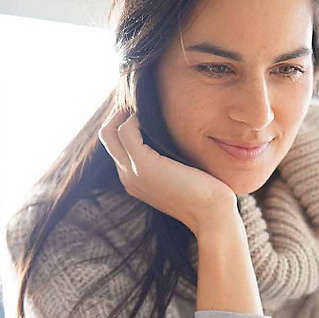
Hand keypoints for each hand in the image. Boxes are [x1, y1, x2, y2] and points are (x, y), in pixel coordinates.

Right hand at [98, 107, 238, 235]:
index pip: (117, 146)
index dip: (126, 124)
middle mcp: (127, 177)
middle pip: (107, 137)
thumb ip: (170, 160)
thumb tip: (176, 137)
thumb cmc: (206, 196)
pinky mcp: (142, 165)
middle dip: (119, 115)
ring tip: (148, 106)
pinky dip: (136, 118)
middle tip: (142, 102)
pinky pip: (126, 131)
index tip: (145, 110)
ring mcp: (132, 172)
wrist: (211, 215)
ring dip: (126, 113)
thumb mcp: (182, 175)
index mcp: (134, 180)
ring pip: (110, 132)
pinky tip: (155, 116)